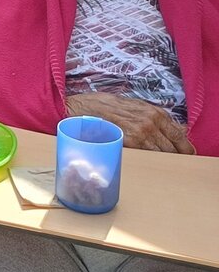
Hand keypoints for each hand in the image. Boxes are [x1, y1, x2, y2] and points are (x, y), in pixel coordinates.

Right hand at [64, 92, 194, 154]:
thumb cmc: (108, 107)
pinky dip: (148, 161)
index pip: (180, 135)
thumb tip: (176, 130)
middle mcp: (151, 122)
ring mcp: (141, 133)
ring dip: (161, 160)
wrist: (84, 108)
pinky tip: (144, 162)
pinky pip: (147, 157)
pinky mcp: (129, 143)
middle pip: (173, 148)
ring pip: (161, 154)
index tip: (186, 155)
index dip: (185, 148)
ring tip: (158, 165)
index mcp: (155, 113)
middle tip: (173, 163)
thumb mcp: (136, 106)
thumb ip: (155, 118)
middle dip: (175, 157)